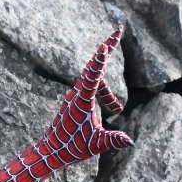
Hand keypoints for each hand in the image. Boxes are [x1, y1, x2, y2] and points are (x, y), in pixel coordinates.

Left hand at [46, 24, 132, 160]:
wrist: (52, 151)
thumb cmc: (72, 148)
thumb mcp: (96, 144)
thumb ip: (112, 140)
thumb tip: (129, 141)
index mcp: (82, 101)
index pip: (93, 77)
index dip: (100, 61)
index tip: (104, 47)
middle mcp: (78, 93)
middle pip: (94, 66)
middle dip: (107, 48)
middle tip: (118, 30)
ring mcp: (76, 95)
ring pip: (97, 82)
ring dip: (110, 93)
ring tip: (116, 109)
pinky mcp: (76, 99)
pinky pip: (93, 88)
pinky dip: (105, 94)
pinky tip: (114, 108)